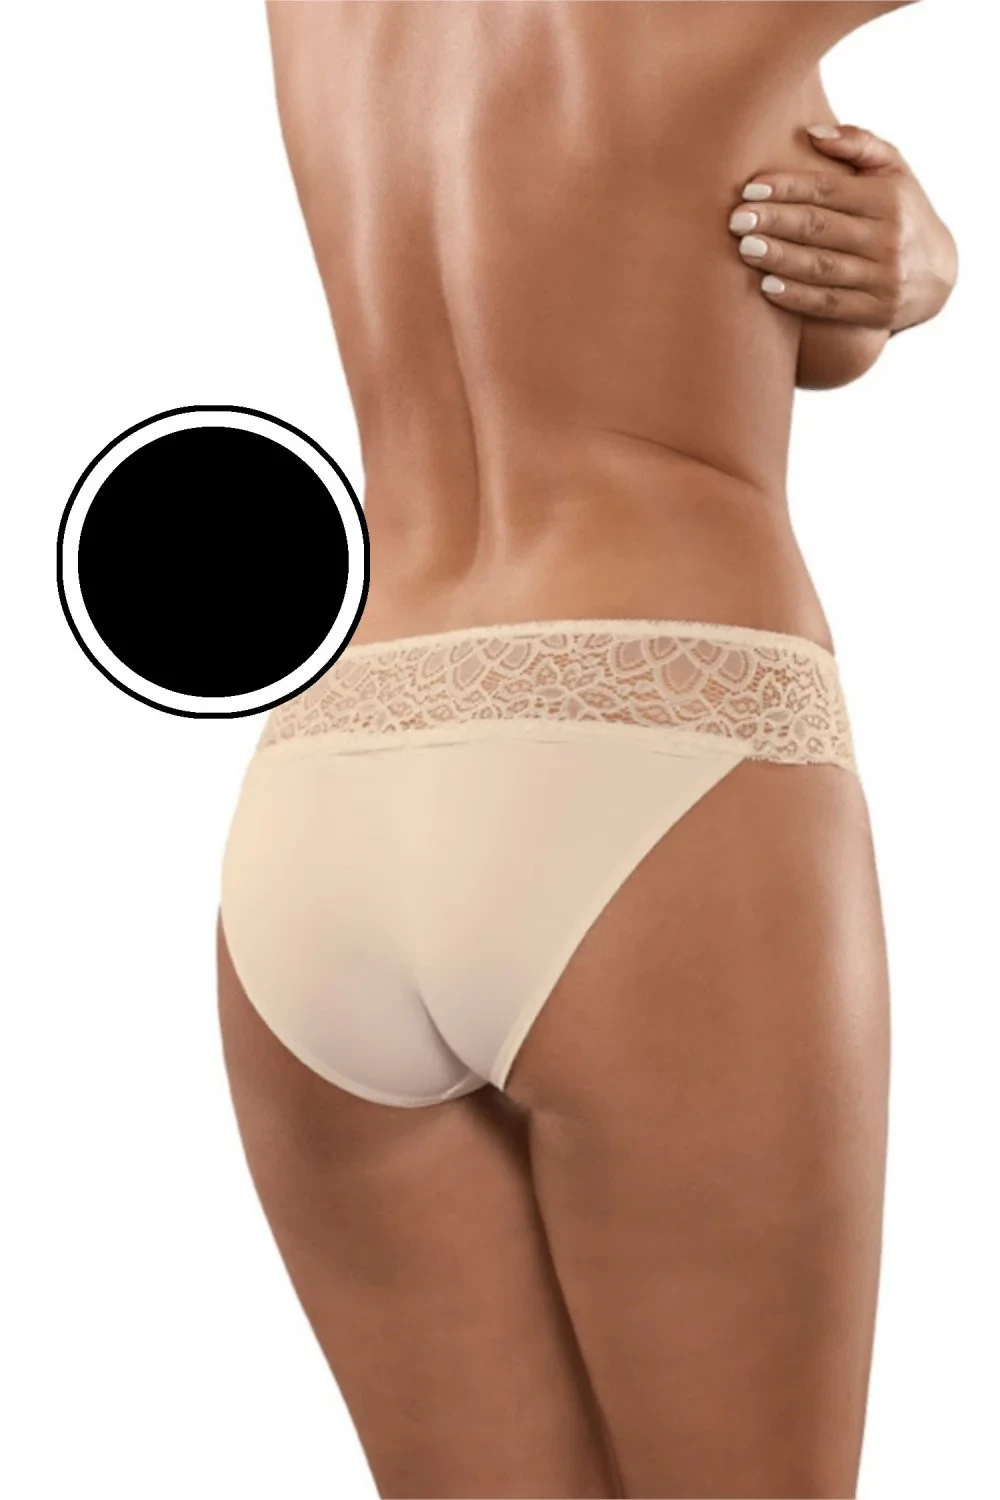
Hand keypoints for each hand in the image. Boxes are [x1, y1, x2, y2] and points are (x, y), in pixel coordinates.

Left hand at [728, 123, 957, 333]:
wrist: (937, 274)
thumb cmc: (902, 212)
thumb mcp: (894, 171)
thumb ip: (859, 144)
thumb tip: (813, 132)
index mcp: (888, 198)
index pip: (827, 190)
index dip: (787, 188)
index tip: (750, 189)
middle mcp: (888, 237)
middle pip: (819, 227)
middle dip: (775, 222)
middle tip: (737, 220)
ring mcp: (883, 277)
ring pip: (821, 267)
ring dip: (779, 258)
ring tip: (745, 248)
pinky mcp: (876, 311)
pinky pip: (829, 304)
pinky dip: (797, 296)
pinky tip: (767, 287)